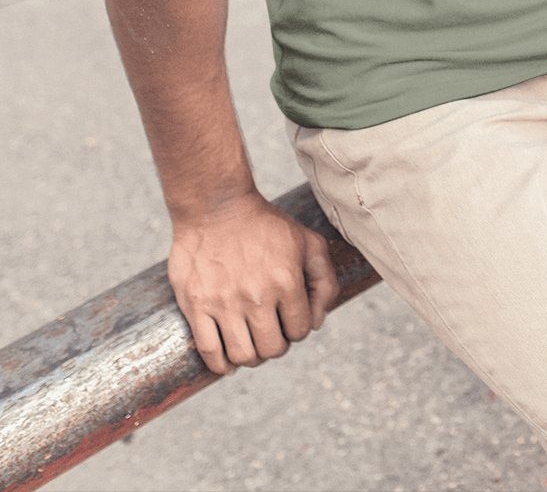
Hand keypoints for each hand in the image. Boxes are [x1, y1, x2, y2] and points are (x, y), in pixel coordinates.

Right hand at [168, 190, 339, 374]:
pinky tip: (228, 363)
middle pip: (272, 349)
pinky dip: (221, 366)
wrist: (217, 206)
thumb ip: (324, 280)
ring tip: (251, 345)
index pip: (301, 329)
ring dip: (251, 358)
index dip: (299, 330)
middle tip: (271, 334)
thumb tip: (317, 322)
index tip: (290, 321)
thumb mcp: (308, 241)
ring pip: (243, 356)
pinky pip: (209, 351)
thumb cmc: (266, 225)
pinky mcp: (196, 305)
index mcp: (287, 280)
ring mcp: (224, 302)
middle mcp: (257, 295)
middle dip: (277, 347)